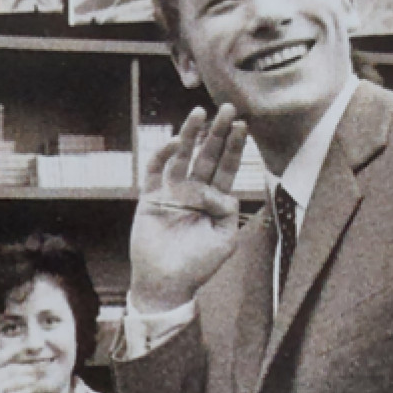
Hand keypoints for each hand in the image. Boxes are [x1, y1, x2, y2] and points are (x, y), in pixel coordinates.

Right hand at [0, 346, 38, 392]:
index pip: (0, 357)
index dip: (16, 350)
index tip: (29, 345)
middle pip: (11, 369)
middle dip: (28, 367)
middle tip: (41, 366)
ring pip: (15, 382)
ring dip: (30, 379)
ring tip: (39, 378)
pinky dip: (26, 392)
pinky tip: (34, 390)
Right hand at [129, 105, 247, 312]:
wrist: (166, 283)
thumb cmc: (197, 265)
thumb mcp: (226, 240)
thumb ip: (230, 212)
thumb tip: (223, 192)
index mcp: (214, 200)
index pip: (226, 167)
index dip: (234, 147)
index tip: (242, 125)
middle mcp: (193, 191)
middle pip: (207, 155)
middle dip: (217, 132)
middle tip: (227, 109)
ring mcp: (171, 192)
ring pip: (182, 157)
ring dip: (190, 134)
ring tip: (199, 113)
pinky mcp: (150, 197)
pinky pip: (155, 170)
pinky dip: (163, 155)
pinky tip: (174, 142)